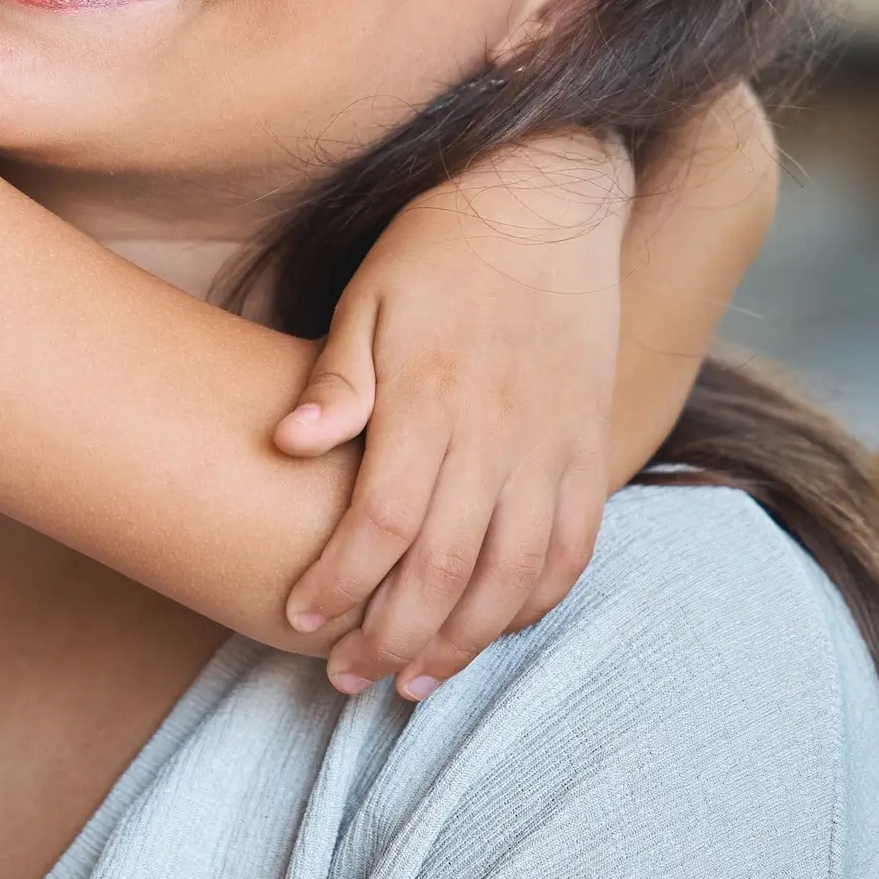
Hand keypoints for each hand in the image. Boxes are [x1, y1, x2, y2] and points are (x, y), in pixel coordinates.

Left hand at [273, 130, 631, 698]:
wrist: (548, 197)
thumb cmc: (437, 248)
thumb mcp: (369, 294)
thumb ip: (336, 376)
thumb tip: (289, 443)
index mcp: (434, 397)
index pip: (384, 519)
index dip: (340, 581)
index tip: (299, 621)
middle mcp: (500, 432)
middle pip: (447, 567)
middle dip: (392, 635)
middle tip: (345, 678)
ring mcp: (554, 443)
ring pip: (514, 574)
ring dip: (463, 640)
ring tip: (413, 681)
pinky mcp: (589, 443)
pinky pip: (573, 545)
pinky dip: (536, 600)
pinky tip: (494, 630)